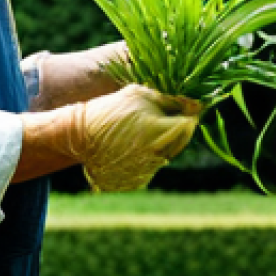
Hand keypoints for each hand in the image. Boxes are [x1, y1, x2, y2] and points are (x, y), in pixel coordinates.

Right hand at [76, 84, 202, 192]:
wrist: (80, 136)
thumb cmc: (109, 110)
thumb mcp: (138, 94)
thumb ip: (169, 100)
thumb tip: (195, 105)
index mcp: (158, 129)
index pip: (189, 124)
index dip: (187, 115)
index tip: (180, 110)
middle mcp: (156, 152)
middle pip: (182, 141)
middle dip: (177, 129)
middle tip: (159, 119)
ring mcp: (147, 169)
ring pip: (168, 154)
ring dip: (162, 143)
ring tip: (139, 132)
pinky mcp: (138, 181)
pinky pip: (153, 167)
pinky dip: (148, 157)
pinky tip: (131, 147)